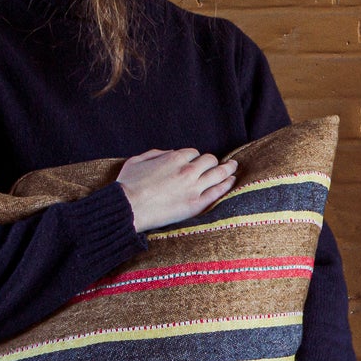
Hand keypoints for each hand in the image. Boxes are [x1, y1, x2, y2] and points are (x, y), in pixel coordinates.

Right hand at [117, 148, 237, 231]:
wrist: (128, 209)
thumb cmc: (128, 185)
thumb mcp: (136, 160)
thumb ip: (155, 153)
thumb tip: (170, 152)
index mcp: (174, 158)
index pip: (193, 153)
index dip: (194, 157)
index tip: (194, 162)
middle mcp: (187, 170)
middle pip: (209, 160)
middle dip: (211, 161)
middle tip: (216, 164)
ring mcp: (194, 188)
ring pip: (218, 173)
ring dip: (228, 168)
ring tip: (233, 166)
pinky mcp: (196, 204)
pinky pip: (218, 192)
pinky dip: (227, 184)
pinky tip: (232, 180)